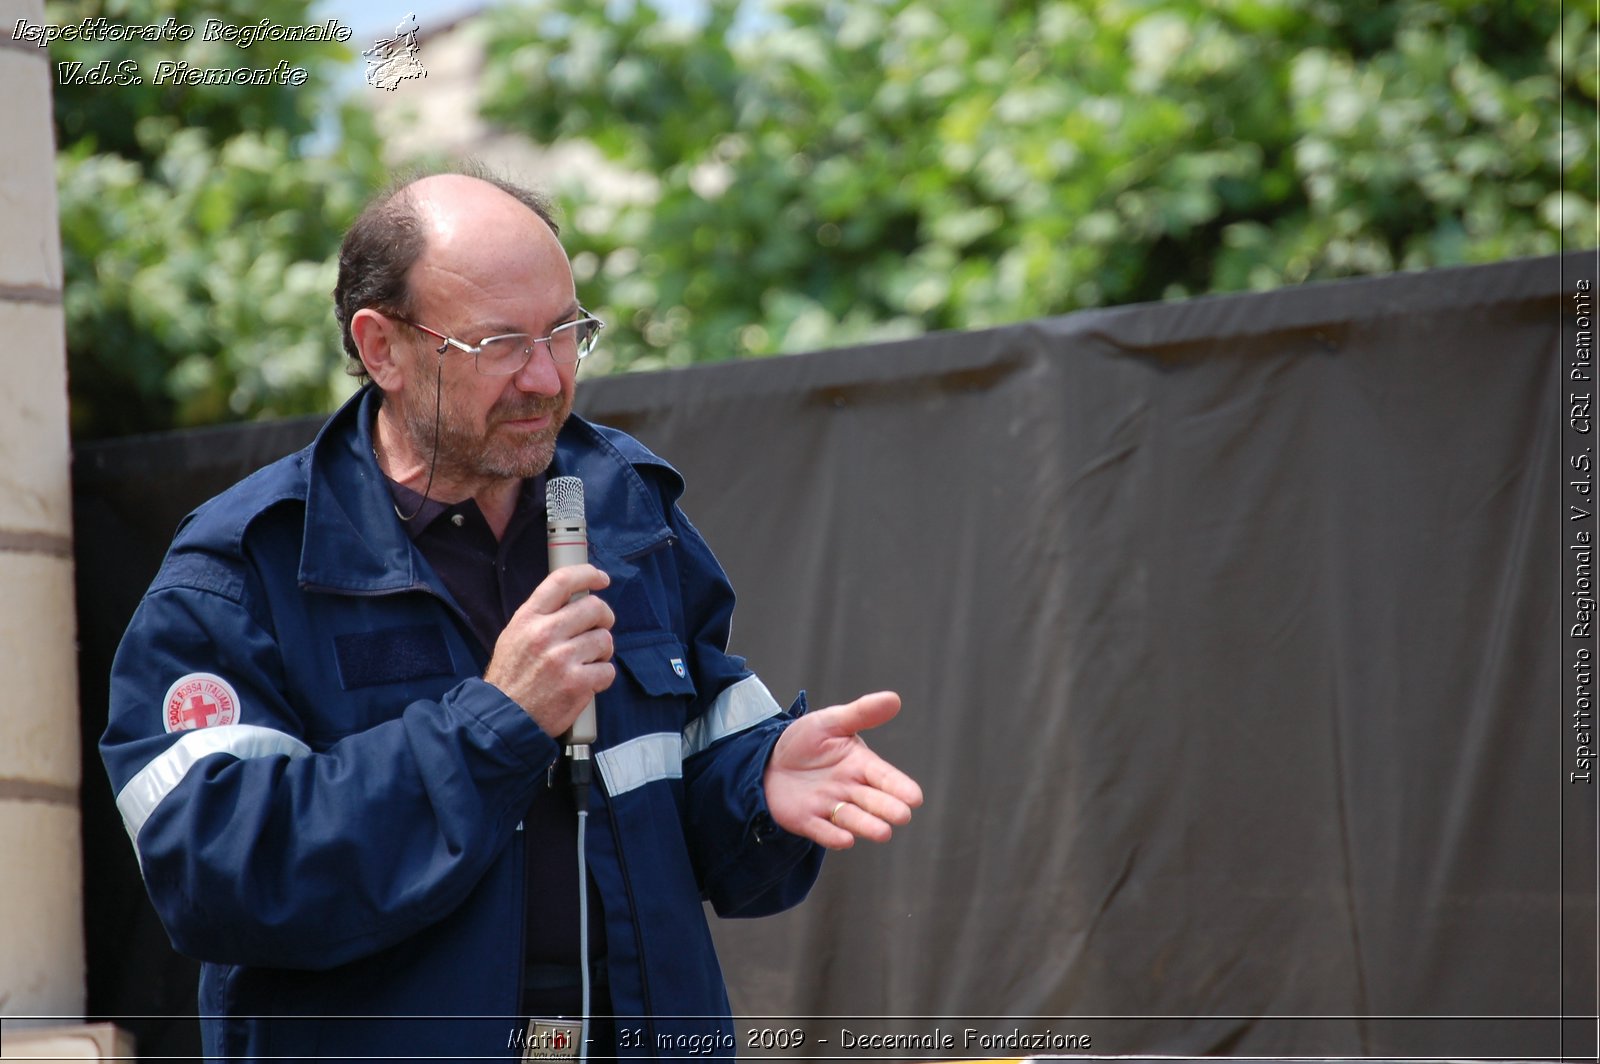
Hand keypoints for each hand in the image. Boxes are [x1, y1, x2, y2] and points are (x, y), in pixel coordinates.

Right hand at [484, 564, 615, 738]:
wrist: (503, 719)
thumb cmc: (511, 678)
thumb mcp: (514, 637)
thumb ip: (541, 617)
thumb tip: (575, 600)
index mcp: (527, 619)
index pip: (561, 581)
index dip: (587, 574)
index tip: (601, 578)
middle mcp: (544, 634)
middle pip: (594, 607)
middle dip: (604, 617)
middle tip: (599, 629)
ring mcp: (561, 659)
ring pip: (605, 639)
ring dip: (602, 651)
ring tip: (587, 662)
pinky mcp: (577, 683)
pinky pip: (607, 670)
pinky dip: (602, 677)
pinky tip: (587, 682)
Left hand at [763, 691, 923, 848]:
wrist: (767, 761)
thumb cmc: (805, 742)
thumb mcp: (831, 722)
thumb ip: (861, 713)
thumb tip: (894, 699)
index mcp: (860, 765)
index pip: (884, 777)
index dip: (899, 786)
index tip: (915, 797)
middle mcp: (850, 789)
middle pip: (873, 801)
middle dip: (888, 809)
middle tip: (902, 815)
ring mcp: (829, 807)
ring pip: (853, 819)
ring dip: (867, 826)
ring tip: (883, 832)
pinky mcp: (807, 821)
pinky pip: (822, 830)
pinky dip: (833, 836)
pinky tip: (845, 840)